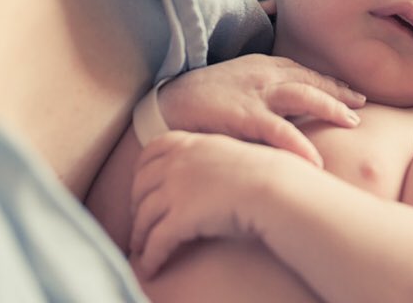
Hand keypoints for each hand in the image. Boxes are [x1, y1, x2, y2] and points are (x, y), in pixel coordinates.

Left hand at [129, 131, 291, 277]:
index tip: (140, 186)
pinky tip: (151, 268)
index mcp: (190, 144)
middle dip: (136, 205)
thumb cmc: (268, 174)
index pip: (151, 151)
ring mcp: (175, 190)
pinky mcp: (180, 218)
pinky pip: (156, 242)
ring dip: (139, 235)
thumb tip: (212, 172)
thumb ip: (212, 157)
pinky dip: (150, 257)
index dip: (140, 171)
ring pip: (144, 216)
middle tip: (139, 220)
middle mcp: (177, 163)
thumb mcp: (232, 153)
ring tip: (140, 248)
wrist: (276, 187)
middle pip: (141, 185)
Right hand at [157, 54, 365, 166]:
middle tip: (362, 106)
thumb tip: (286, 111)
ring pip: (303, 96)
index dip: (329, 82)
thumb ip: (261, 93)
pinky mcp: (242, 116)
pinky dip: (300, 143)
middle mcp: (262, 75)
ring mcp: (253, 94)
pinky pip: (279, 130)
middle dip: (338, 92)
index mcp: (260, 66)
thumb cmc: (199, 100)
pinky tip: (316, 158)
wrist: (163, 104)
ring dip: (330, 107)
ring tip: (352, 123)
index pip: (303, 72)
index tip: (351, 94)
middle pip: (310, 80)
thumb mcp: (235, 86)